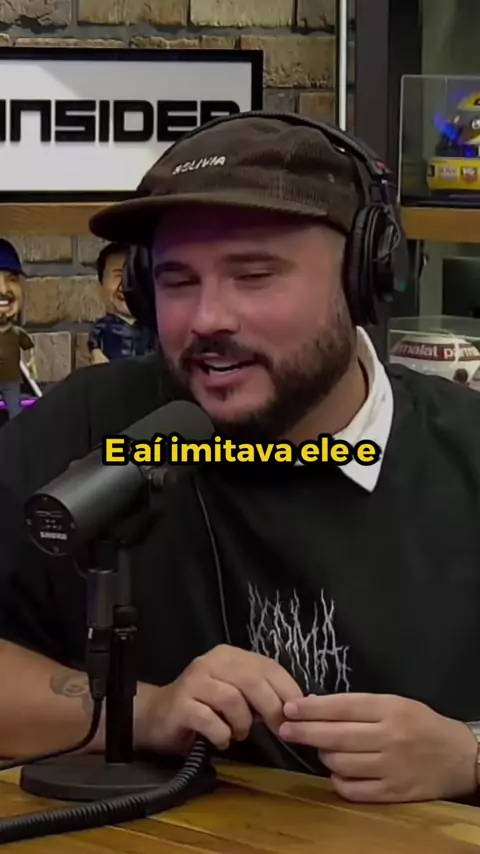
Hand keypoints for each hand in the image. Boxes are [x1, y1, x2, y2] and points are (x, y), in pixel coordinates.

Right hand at [136, 645, 302, 755]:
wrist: (156, 718)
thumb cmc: (204, 708)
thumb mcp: (236, 696)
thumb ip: (262, 694)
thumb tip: (301, 705)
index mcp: (230, 655)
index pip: (268, 667)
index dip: (288, 691)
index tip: (298, 715)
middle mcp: (212, 662)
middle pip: (253, 681)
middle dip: (272, 709)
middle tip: (278, 731)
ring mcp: (194, 681)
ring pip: (233, 700)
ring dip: (242, 724)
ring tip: (238, 734)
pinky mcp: (180, 705)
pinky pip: (211, 721)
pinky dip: (222, 735)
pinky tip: (220, 740)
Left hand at [278, 693, 478, 802]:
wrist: (458, 756)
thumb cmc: (421, 724)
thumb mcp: (394, 703)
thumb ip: (359, 705)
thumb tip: (315, 704)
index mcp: (389, 709)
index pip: (342, 707)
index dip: (312, 709)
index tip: (289, 708)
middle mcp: (389, 737)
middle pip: (336, 736)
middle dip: (304, 732)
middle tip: (285, 728)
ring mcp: (391, 767)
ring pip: (340, 763)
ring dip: (323, 756)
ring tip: (322, 749)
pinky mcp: (393, 793)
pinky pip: (353, 790)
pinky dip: (338, 780)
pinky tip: (338, 771)